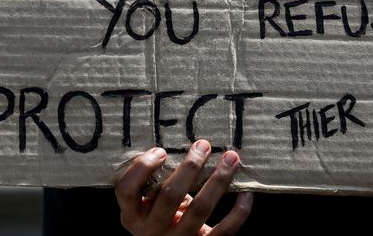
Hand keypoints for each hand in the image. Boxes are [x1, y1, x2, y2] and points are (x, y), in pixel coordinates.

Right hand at [116, 139, 252, 235]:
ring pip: (200, 209)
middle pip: (170, 196)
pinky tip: (245, 194)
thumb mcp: (150, 203)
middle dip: (190, 167)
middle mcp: (151, 231)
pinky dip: (238, 212)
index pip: (127, 190)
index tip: (160, 150)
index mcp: (133, 215)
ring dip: (218, 180)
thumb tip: (188, 144)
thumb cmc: (161, 217)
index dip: (143, 168)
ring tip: (231, 158)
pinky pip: (224, 231)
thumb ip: (158, 182)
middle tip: (204, 145)